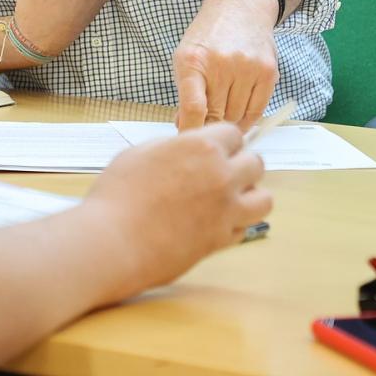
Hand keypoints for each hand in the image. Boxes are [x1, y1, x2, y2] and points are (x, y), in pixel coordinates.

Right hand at [82, 123, 271, 293]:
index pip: (235, 134)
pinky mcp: (220, 241)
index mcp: (203, 147)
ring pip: (264, 199)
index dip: (223, 142)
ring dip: (249, 197)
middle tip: (221, 176)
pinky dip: (234, 226)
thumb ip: (173, 147)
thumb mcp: (141, 153)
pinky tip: (212, 224)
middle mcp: (222, 176)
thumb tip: (185, 150)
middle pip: (256, 164)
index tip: (214, 151)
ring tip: (227, 201)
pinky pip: (244, 229)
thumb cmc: (117, 195)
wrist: (111, 241)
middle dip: (241, 166)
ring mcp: (225, 210)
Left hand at [173, 0, 279, 130]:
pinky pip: (257, 111)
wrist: (241, 7)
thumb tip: (186, 128)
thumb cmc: (209, 36)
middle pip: (216, 116)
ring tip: (222, 111)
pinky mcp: (267, 72)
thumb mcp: (186, 57)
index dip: (190, 131)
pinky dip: (246, 119)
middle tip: (206, 124)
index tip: (189, 140)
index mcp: (193, 61)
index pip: (193, 108)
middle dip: (209, 125)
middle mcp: (222, 64)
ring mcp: (247, 68)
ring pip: (237, 117)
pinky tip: (238, 114)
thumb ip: (185, 93)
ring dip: (228, 122)